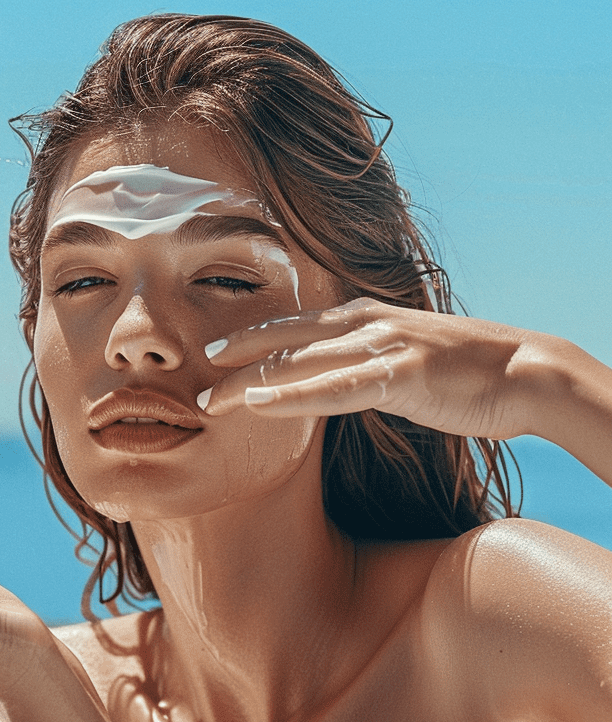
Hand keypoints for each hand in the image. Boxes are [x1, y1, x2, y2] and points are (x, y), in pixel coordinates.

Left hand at [199, 298, 544, 441]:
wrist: (526, 370)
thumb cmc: (471, 370)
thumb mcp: (411, 357)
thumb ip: (372, 362)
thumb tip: (345, 379)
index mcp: (368, 317)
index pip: (297, 325)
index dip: (252, 336)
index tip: (214, 351)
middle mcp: (367, 324)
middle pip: (286, 340)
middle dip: (236, 357)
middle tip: (195, 371)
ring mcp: (382, 347)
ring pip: (299, 363)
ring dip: (248, 383)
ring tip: (208, 401)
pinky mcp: (400, 376)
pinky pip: (333, 389)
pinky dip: (291, 396)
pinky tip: (258, 404)